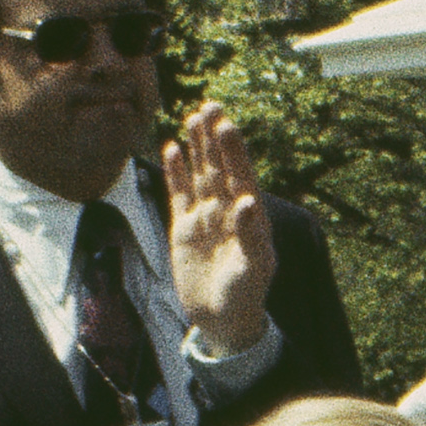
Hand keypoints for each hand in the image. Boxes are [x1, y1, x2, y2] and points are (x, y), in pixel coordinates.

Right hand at [164, 102, 275, 355]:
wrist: (221, 319)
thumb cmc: (245, 294)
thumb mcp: (253, 268)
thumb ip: (251, 235)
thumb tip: (247, 201)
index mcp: (250, 216)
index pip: (240, 175)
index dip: (234, 150)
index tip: (226, 124)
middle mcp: (227, 210)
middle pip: (219, 166)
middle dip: (216, 138)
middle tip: (211, 105)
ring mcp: (205, 216)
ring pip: (199, 174)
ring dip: (197, 147)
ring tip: (193, 117)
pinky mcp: (183, 227)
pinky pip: (178, 194)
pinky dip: (175, 173)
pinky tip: (172, 149)